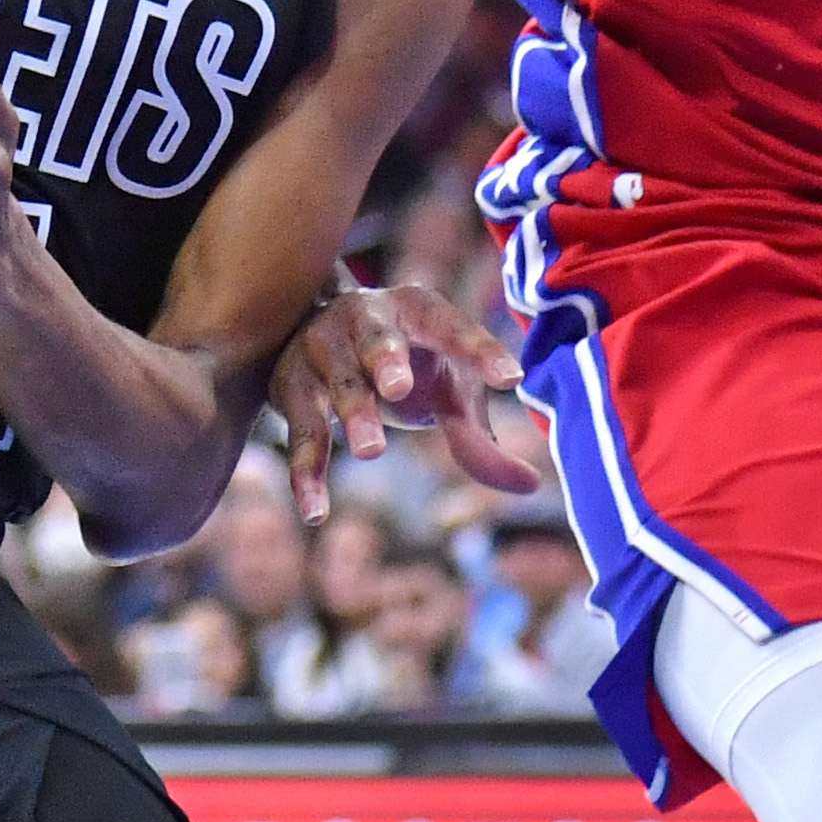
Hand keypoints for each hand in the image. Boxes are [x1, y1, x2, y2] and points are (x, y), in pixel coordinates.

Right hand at [272, 282, 537, 523]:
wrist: (325, 334)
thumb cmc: (409, 364)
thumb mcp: (450, 390)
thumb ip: (480, 435)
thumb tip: (531, 485)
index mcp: (416, 310)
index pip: (452, 326)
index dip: (481, 349)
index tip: (511, 379)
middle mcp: (364, 318)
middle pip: (376, 338)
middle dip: (387, 359)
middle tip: (398, 388)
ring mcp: (321, 347)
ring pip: (338, 382)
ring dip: (353, 413)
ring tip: (372, 450)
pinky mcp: (290, 385)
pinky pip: (302, 431)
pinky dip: (307, 471)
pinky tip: (317, 511)